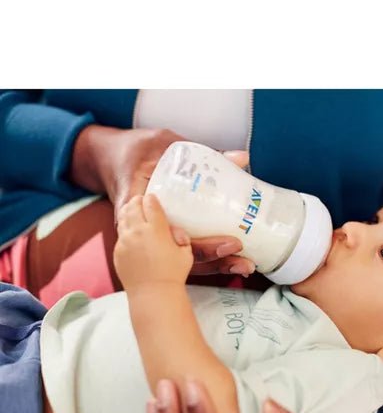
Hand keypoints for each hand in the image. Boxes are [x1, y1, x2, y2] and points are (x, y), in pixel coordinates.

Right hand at [70, 125, 254, 276]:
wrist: (110, 160)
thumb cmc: (135, 152)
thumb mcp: (163, 146)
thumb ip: (202, 154)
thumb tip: (242, 158)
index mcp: (141, 210)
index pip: (173, 237)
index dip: (202, 245)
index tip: (228, 244)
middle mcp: (146, 230)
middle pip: (181, 256)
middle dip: (215, 261)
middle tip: (243, 261)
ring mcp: (155, 235)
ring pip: (183, 259)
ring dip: (214, 266)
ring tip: (243, 266)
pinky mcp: (163, 236)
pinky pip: (184, 253)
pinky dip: (207, 259)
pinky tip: (230, 260)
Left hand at [114, 194, 192, 290]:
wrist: (153, 293)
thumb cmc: (173, 274)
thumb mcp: (186, 253)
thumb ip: (181, 237)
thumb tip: (173, 230)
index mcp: (156, 229)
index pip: (150, 203)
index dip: (152, 199)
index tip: (154, 199)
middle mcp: (138, 231)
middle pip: (134, 205)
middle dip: (138, 201)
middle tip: (141, 201)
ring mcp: (125, 241)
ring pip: (123, 217)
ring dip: (129, 211)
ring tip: (132, 209)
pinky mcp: (118, 251)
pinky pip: (120, 234)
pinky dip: (125, 229)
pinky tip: (131, 232)